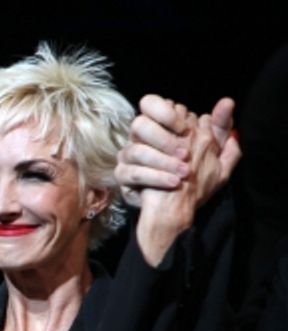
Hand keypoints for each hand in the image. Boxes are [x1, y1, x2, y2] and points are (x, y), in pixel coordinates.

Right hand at [117, 95, 239, 206]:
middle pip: (139, 124)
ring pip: (135, 149)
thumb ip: (220, 128)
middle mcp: (141, 139)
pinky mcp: (123, 175)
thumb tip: (227, 102)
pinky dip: (156, 177)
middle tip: (184, 153)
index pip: (152, 104)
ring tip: (183, 172)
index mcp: (161, 127)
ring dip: (162, 161)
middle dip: (163, 138)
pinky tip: (174, 183)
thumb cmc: (195, 180)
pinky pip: (132, 172)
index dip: (168, 114)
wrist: (179, 210)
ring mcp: (129, 157)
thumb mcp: (215, 154)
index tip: (186, 129)